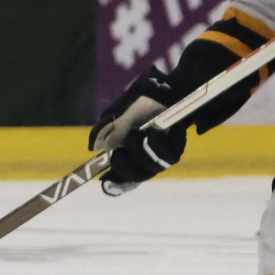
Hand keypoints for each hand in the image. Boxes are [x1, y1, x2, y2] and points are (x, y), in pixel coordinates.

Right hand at [90, 67, 185, 196]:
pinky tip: (152, 132)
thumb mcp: (121, 114)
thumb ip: (110, 130)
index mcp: (129, 153)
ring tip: (137, 133)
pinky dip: (155, 146)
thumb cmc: (142, 102)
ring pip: (150, 169)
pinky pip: (166, 157)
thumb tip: (97, 148)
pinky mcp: (176, 148)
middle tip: (117, 154)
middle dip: (124, 167)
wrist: (166, 88)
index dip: (116, 185)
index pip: (123, 179)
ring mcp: (162, 155)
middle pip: (135, 178)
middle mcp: (146, 158)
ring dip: (139, 152)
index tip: (106, 185)